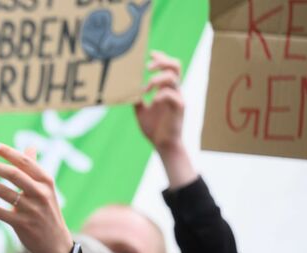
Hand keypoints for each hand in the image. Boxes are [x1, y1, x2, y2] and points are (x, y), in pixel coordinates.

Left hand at [0, 142, 71, 252]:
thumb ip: (35, 169)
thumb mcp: (46, 189)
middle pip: (12, 174)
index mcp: (46, 181)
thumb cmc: (47, 212)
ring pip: (2, 191)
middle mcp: (40, 193)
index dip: (6, 152)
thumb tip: (30, 147)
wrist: (56, 244)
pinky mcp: (21, 224)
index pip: (24, 161)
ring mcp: (31, 209)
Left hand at [135, 51, 197, 188]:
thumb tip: (126, 90)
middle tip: (148, 67)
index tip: (150, 53)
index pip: (168, 67)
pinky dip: (161, 94)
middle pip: (175, 66)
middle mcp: (174, 91)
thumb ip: (136, 99)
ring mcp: (178, 98)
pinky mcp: (179, 108)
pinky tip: (153, 100)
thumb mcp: (140, 110)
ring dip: (158, 79)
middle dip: (162, 62)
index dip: (161, 58)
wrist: (163, 145)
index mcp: (166, 89)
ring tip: (147, 87)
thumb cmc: (154, 128)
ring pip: (174, 78)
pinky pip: (173, 95)